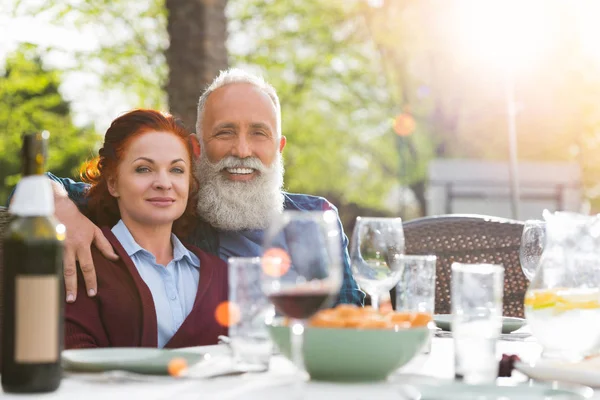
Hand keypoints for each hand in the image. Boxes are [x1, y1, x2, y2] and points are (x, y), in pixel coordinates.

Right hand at [52, 182, 117, 301]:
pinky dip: (49, 273)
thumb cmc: (78, 221)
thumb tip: (115, 258)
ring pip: (58, 268)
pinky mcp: (45, 246)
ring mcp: (55, 247)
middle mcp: (68, 248)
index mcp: (82, 245)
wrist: (57, 208)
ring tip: (60, 296)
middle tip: (73, 300)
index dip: (91, 281)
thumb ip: (105, 245)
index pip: (88, 267)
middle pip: (70, 271)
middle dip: (72, 287)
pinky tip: (49, 283)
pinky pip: (48, 262)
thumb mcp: (94, 230)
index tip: (92, 293)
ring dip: (59, 283)